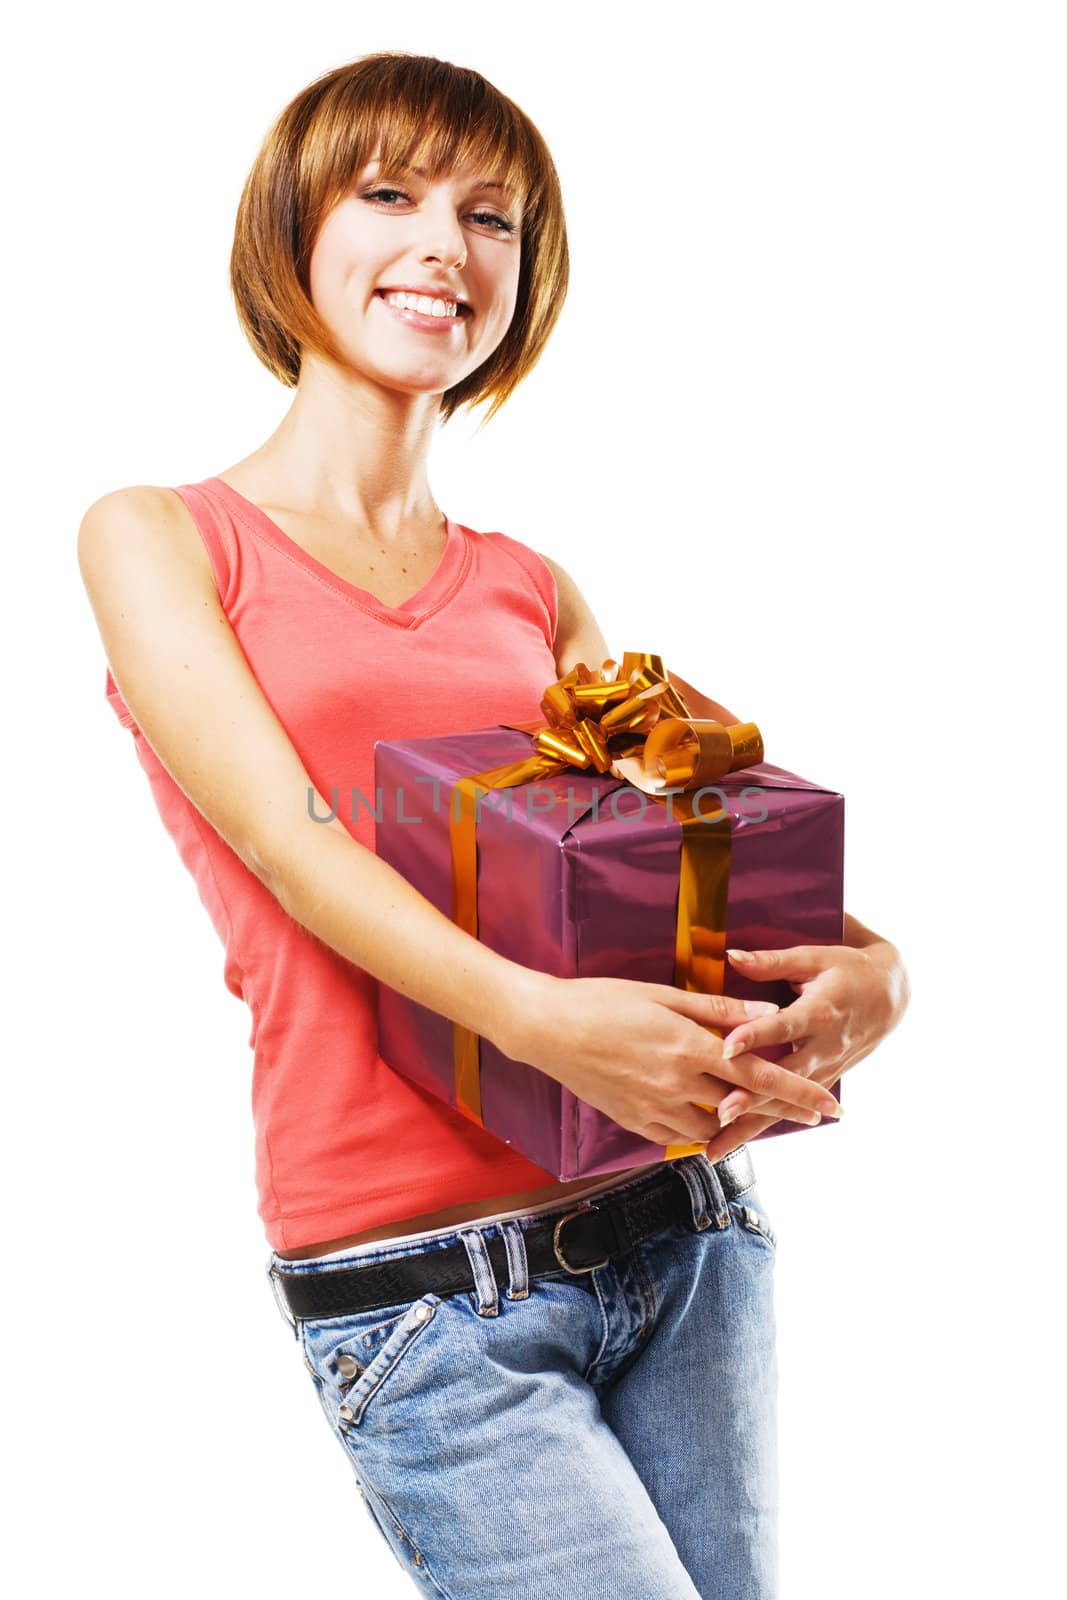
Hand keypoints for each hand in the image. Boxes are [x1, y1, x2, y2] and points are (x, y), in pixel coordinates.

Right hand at [499, 971, 844, 1148]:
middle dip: (785, 1112)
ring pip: (714, 1127)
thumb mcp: (662, 994)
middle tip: (818, 1116)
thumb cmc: (602, 1000)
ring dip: (742, 1122)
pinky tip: (713, 1121)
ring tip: (764, 1113)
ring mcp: (654, 1108)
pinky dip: (702, 1131)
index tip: (829, 1102)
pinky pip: (680, 1137)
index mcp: (688, 1047)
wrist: (545, 1029)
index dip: (797, 1091)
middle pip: (745, 1106)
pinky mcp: (634, 1122)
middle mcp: (677, 1084)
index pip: (757, 1074)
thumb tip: (766, 1011)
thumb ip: (717, 1009)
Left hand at [699, 940, 910, 1160]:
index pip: (784, 1025)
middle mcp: (825, 1045)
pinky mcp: (824, 1082)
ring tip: (717, 1147)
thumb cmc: (847, 970)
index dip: (756, 1035)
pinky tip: (735, 1143)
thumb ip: (771, 962)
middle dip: (754, 1097)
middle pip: (785, 1076)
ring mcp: (827, 1068)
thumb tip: (730, 954)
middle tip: (720, 1114)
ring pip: (787, 1103)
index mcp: (821, 1011)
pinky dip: (765, 1125)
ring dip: (753, 1125)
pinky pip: (792, 1107)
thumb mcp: (814, 957)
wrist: (891, 994)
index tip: (726, 1048)